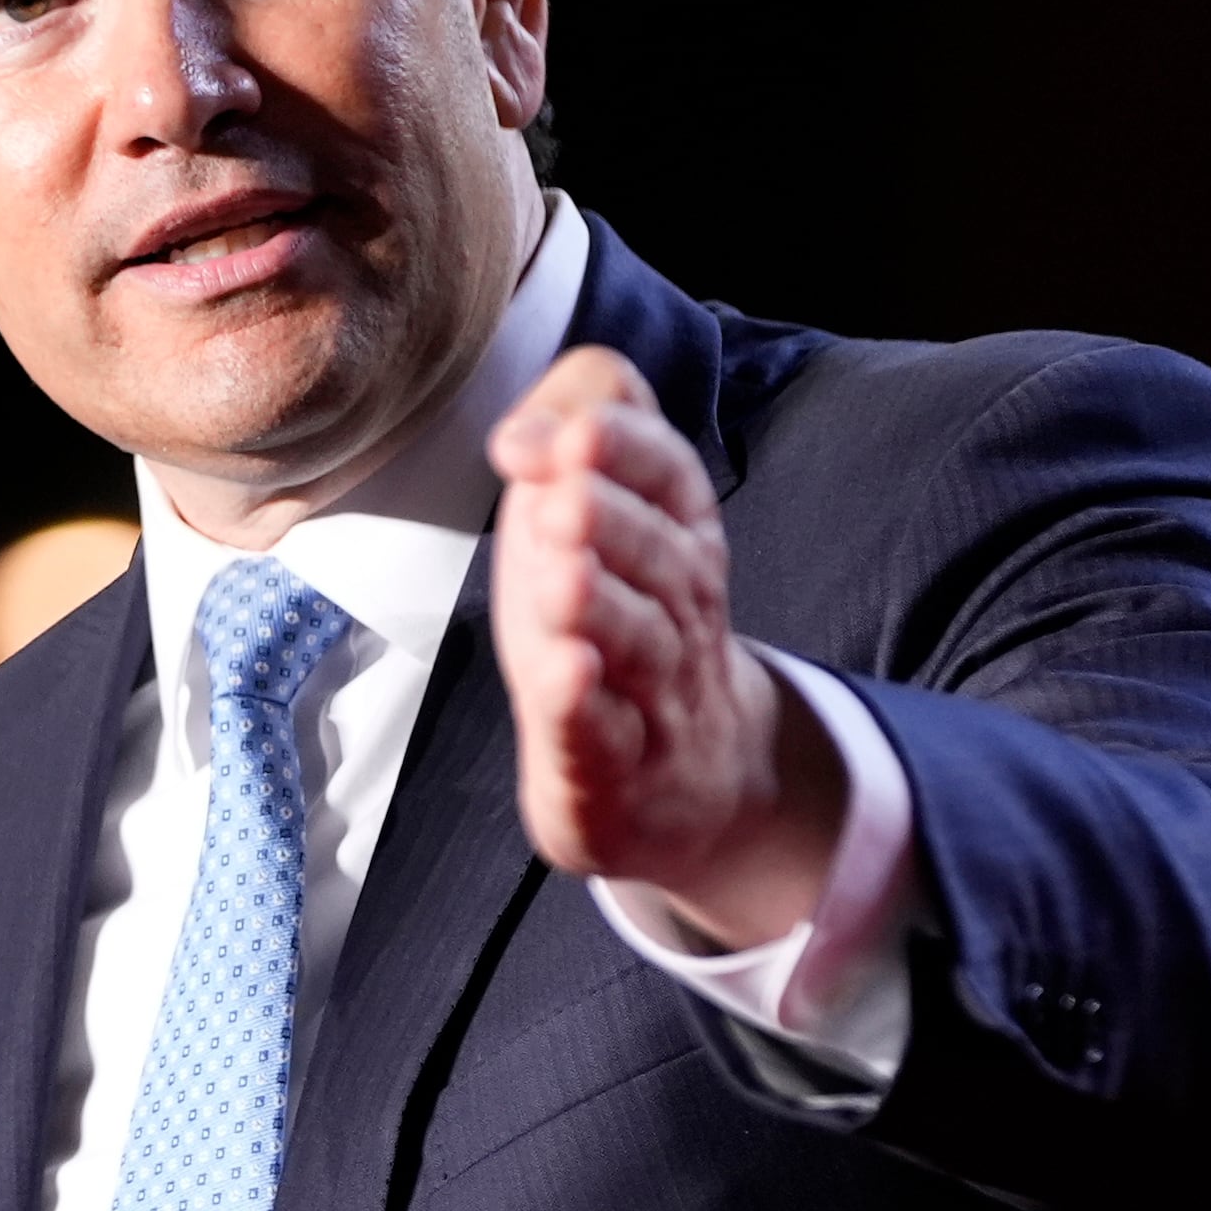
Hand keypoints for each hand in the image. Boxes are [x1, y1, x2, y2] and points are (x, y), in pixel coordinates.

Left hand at [484, 347, 845, 946]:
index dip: (628, 446)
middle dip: (613, 521)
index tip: (571, 433)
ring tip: (562, 577)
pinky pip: (602, 732)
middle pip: (658, 557)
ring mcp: (650, 695)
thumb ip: (574, 433)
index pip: (672, 477)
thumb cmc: (619, 620)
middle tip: (566, 499)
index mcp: (678, 536)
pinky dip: (581, 703)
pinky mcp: (609, 767)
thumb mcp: (594, 514)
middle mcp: (677, 610)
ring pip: (635, 644)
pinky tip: (564, 674)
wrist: (686, 781)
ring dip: (598, 607)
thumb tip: (523, 429)